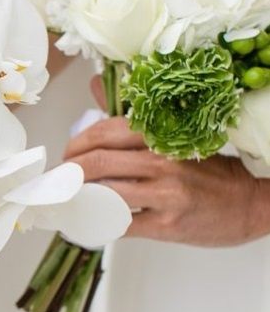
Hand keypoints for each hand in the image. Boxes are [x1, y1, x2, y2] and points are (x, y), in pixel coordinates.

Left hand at [65, 114, 269, 245]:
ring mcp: (164, 195)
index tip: (67, 154)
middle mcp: (162, 161)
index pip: (105, 132)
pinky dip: (99, 224)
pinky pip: (121, 225)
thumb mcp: (176, 135)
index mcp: (162, 135)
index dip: (77, 143)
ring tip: (70, 199)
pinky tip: (90, 222)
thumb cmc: (209, 170)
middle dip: (69, 172)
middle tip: (61, 179)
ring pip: (104, 194)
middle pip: (97, 163)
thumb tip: (94, 86)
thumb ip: (131, 115)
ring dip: (79, 198)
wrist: (250, 203)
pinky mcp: (166, 225)